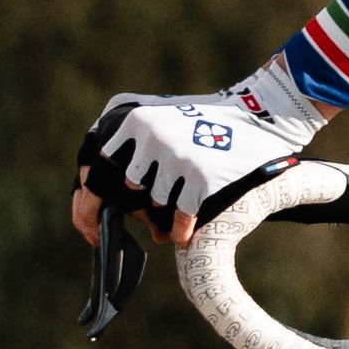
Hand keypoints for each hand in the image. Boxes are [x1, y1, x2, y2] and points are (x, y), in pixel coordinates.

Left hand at [78, 83, 306, 238]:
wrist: (264, 114)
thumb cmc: (209, 123)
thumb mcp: (159, 117)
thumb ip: (129, 149)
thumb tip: (102, 201)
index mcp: (131, 120)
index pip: (92, 170)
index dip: (84, 204)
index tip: (90, 227)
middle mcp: (148, 133)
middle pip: (121, 192)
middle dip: (122, 216)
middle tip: (120, 233)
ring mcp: (174, 154)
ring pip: (152, 205)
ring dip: (159, 220)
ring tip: (166, 228)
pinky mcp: (200, 175)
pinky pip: (179, 216)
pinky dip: (180, 229)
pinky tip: (183, 234)